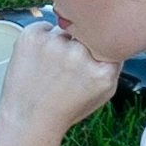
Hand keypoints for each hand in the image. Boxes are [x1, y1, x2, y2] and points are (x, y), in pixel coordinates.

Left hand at [0, 16, 120, 145]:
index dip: (100, 45)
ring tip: (52, 66)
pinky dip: (42, 40)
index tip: (92, 55)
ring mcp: (54, 43)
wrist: (30, 118)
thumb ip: (115, 62)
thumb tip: (115, 34)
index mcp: (102, 69)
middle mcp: (79, 53)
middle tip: (69, 64)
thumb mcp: (104, 91)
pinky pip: (44, 27)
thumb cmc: (66, 106)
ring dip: (61, 41)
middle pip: (88, 30)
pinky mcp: (32, 36)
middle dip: (80, 43)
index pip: (110, 39)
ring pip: (65, 28)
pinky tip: (39, 61)